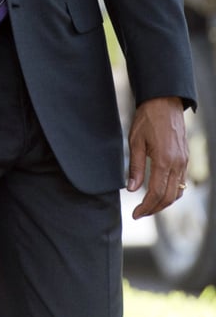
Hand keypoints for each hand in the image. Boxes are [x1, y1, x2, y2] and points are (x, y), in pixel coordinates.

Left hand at [127, 96, 188, 218]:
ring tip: (148, 206)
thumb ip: (135, 167)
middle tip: (139, 214)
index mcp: (163, 160)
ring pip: (177, 192)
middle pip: (169, 197)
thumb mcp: (135, 141)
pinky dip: (172, 192)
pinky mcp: (185, 158)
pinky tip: (160, 193)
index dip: (145, 207)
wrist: (164, 103)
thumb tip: (132, 189)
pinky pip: (181, 182)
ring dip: (163, 202)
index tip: (135, 214)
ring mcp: (183, 161)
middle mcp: (177, 164)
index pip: (156, 193)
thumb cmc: (147, 119)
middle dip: (154, 209)